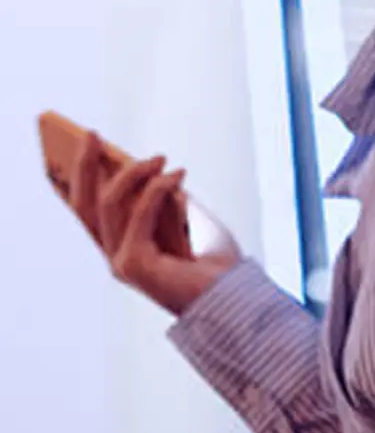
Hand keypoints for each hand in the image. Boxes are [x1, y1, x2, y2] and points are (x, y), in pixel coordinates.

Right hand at [70, 132, 241, 316]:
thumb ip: (166, 200)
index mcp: (124, 248)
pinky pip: (139, 215)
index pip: (90, 210)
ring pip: (109, 205)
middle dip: (85, 166)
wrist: (234, 298)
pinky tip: (178, 174)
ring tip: (160, 157)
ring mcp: (121, 263)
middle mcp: (115, 257)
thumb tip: (154, 170)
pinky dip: (158, 190)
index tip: (89, 142)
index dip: (82, 176)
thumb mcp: (188, 222)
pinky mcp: (135, 265)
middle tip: (91, 134)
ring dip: (134, 174)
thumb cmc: (216, 264)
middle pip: (85, 205)